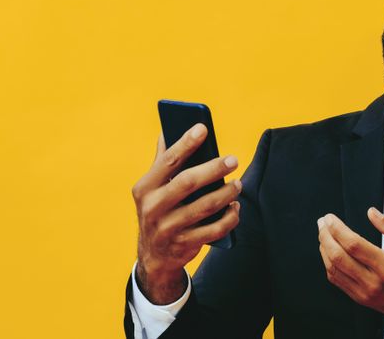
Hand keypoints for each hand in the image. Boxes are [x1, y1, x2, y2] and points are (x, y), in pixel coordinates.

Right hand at [132, 123, 241, 303]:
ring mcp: (168, 228)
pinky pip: (213, 230)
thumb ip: (162, 161)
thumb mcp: (152, 188)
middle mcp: (153, 207)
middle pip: (188, 182)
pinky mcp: (184, 245)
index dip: (185, 143)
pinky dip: (229, 218)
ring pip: (204, 207)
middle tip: (233, 160)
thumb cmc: (158, 210)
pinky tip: (235, 207)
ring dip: (226, 194)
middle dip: (213, 169)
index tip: (203, 128)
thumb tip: (166, 130)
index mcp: (145, 188)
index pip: (168, 161)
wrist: (153, 255)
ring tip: (238, 184)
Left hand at [317, 208, 383, 338]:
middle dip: (325, 236)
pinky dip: (328, 263)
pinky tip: (328, 251)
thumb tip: (372, 213)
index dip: (337, 229)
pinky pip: (337, 280)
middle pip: (338, 257)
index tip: (330, 218)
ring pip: (334, 270)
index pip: (353, 245)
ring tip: (323, 233)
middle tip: (322, 222)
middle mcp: (374, 282)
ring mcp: (365, 293)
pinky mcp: (361, 299)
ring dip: (324, 248)